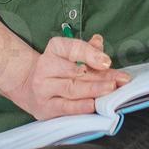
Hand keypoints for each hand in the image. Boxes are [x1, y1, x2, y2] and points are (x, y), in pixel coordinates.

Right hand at [6, 33, 131, 120]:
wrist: (28, 86)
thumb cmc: (57, 70)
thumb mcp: (69, 55)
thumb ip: (87, 50)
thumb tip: (98, 41)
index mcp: (54, 49)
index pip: (73, 48)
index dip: (90, 54)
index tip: (107, 61)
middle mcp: (45, 66)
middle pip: (77, 71)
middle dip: (101, 76)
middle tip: (120, 80)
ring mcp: (43, 87)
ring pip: (71, 88)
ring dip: (93, 90)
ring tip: (110, 90)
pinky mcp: (44, 107)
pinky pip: (64, 107)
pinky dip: (79, 106)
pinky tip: (92, 105)